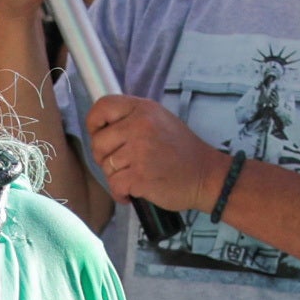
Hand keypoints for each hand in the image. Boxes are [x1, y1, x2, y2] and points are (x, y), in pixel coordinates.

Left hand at [79, 92, 233, 216]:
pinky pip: (114, 185)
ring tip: (134, 176)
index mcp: (143, 109)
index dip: (94, 123)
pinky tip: (133, 191)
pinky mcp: (140, 176)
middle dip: (103, 157)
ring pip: (106, 166)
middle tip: (122, 164)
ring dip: (115, 176)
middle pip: (98, 141)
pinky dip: (120, 193)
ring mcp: (139, 151)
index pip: (103, 106)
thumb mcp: (160, 120)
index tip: (99, 135)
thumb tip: (102, 127)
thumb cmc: (182, 151)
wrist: (206, 176)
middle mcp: (139, 125)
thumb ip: (132, 118)